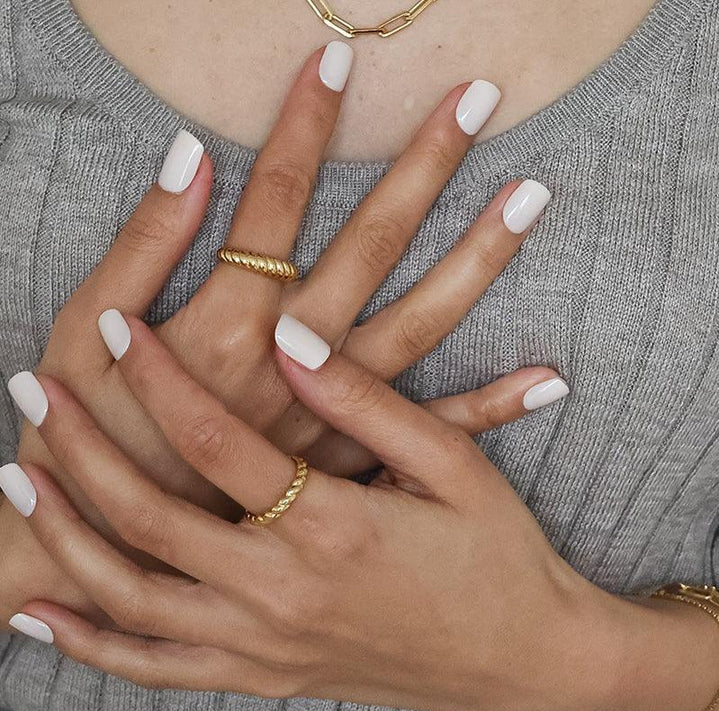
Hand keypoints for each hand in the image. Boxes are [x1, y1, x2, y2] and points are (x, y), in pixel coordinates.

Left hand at [1, 313, 628, 710]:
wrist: (524, 662)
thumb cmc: (499, 557)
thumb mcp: (453, 465)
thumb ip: (366, 405)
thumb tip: (290, 341)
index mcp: (331, 526)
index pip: (215, 437)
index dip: (158, 374)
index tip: (118, 325)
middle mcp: (283, 591)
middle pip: (148, 518)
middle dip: (80, 449)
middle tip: (32, 391)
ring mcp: (267, 645)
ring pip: (132, 599)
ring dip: (66, 538)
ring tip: (18, 480)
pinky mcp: (267, 679)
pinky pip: (157, 671)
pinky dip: (91, 646)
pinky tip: (43, 619)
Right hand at [3, 45, 554, 626]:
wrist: (125, 560)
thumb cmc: (92, 445)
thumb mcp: (86, 346)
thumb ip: (138, 255)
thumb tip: (189, 161)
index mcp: (226, 327)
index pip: (273, 202)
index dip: (304, 126)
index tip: (340, 58)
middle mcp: (295, 365)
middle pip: (369, 248)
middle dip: (420, 167)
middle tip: (479, 98)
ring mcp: (337, 415)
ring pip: (419, 326)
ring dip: (477, 260)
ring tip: (531, 199)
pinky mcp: (355, 462)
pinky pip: (434, 433)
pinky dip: (492, 406)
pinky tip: (549, 378)